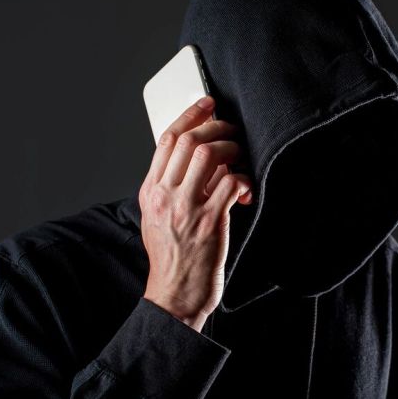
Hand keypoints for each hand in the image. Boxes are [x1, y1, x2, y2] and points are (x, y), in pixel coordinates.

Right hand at [138, 96, 252, 331]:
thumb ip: (171, 188)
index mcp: (150, 191)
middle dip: (217, 127)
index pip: (167, 140)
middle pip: (190, 141)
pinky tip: (246, 190)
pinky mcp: (210, 221)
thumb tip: (197, 159)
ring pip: (211, 156)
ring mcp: (187, 208)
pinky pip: (232, 183)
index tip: (207, 103)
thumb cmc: (173, 259)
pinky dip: (244, 179)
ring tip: (241, 159)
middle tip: (233, 129)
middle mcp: (165, 195)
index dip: (190, 115)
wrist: (175, 295)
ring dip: (233, 150)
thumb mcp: (158, 218)